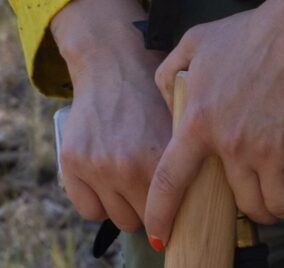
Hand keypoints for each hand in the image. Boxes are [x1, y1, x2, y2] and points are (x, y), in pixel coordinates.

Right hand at [50, 0, 171, 241]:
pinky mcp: (72, 162)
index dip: (175, 213)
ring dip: (125, 206)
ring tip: (129, 182)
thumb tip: (211, 208)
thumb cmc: (152, 93)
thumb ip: (190, 163)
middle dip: (150, 207)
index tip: (177, 216)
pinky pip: (88, 210)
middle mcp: (126, 166)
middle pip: (144, 220)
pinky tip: (106, 186)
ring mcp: (97, 166)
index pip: (171, 213)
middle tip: (151, 187)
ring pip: (119, 219)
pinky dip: (97, 204)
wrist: (111, 62)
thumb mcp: (179, 125)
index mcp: (159, 158)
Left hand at [142, 0, 283, 236]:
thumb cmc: (251, 32)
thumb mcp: (194, 42)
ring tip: (282, 186)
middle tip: (256, 187)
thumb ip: (169, 73)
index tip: (159, 235)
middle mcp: (230, 141)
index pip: (170, 178)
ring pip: (270, 206)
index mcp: (198, 118)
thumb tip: (165, 102)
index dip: (160, 212)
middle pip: (234, 203)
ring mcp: (267, 150)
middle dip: (246, 204)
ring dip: (277, 205)